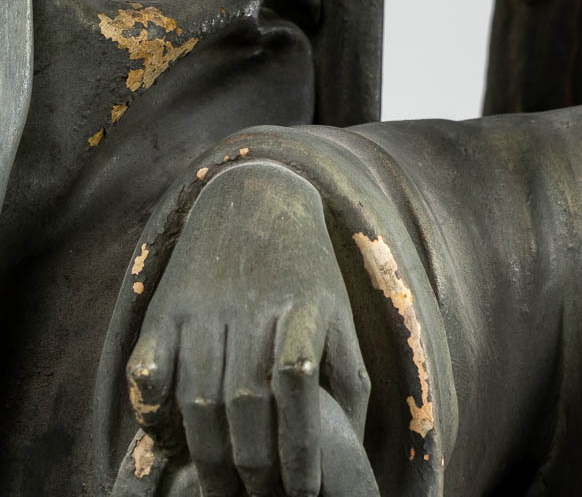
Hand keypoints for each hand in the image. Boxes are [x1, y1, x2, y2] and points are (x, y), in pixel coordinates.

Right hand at [125, 162, 370, 496]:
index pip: (298, 387)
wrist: (257, 201)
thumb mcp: (340, 317)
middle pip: (244, 403)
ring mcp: (204, 308)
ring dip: (206, 454)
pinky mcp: (164, 310)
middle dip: (251, 465)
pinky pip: (148, 372)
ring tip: (220, 486)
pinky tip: (170, 436)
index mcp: (305, 309)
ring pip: (197, 397)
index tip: (302, 492)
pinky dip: (153, 411)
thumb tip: (347, 448)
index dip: (299, 447)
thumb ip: (347, 379)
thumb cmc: (307, 278)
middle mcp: (252, 308)